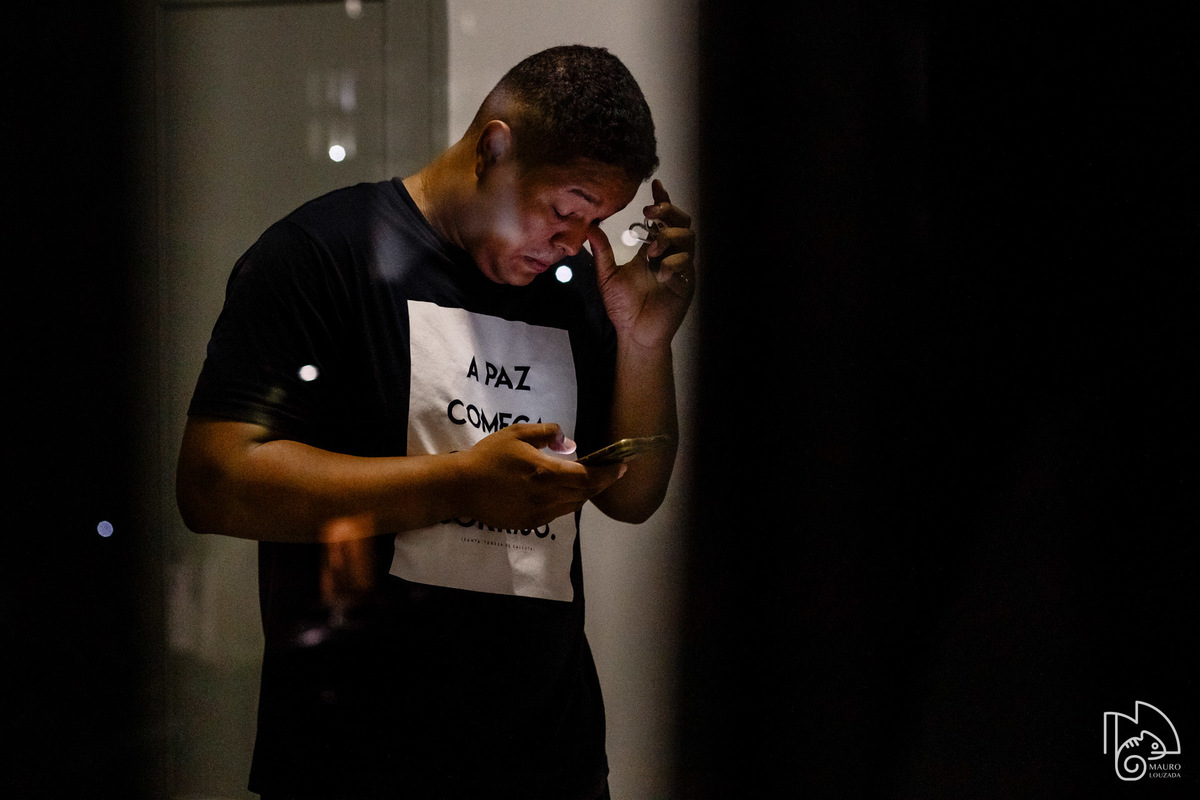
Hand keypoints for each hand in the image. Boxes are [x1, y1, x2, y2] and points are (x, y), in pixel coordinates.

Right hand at [458, 423, 624, 528]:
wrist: (462, 487)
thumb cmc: (488, 456)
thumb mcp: (516, 433)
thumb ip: (546, 433)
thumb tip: (569, 442)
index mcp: (545, 473)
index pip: (588, 477)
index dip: (608, 474)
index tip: (622, 467)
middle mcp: (546, 496)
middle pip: (585, 494)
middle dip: (601, 483)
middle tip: (610, 472)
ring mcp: (539, 513)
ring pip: (574, 506)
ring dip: (584, 493)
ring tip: (587, 480)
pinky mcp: (530, 523)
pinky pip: (558, 514)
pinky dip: (567, 502)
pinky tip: (562, 492)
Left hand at [589, 179, 694, 350]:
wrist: (633, 333)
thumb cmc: (623, 308)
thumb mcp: (607, 276)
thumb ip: (602, 252)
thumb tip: (589, 227)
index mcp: (651, 250)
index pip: (661, 219)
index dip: (662, 200)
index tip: (656, 185)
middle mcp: (669, 254)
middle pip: (681, 222)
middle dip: (668, 212)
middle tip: (650, 213)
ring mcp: (680, 268)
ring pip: (688, 238)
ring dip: (670, 237)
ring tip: (652, 250)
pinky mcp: (686, 283)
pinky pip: (687, 264)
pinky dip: (673, 264)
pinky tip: (661, 274)